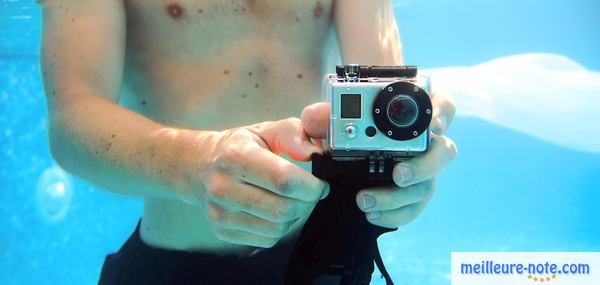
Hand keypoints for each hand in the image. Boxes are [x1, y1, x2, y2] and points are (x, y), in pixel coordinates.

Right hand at [189, 118, 328, 247]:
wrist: (197, 167)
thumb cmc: (237, 147)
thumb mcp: (264, 130)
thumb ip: (293, 135)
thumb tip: (314, 153)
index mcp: (236, 156)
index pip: (285, 180)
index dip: (311, 186)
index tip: (320, 184)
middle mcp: (223, 187)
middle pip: (284, 209)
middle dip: (307, 203)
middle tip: (309, 193)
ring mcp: (221, 213)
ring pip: (278, 228)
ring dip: (295, 217)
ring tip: (292, 200)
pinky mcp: (223, 231)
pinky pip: (267, 240)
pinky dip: (280, 228)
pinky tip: (275, 211)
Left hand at [301, 87, 456, 228]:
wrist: (336, 154)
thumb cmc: (339, 126)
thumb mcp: (326, 119)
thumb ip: (320, 115)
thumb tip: (315, 118)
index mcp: (411, 113)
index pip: (440, 105)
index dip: (442, 114)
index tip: (433, 125)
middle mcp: (424, 142)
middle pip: (444, 151)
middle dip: (425, 166)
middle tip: (398, 175)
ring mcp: (421, 170)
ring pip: (426, 186)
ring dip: (398, 197)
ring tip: (365, 201)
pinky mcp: (411, 194)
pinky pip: (412, 208)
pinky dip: (394, 214)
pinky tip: (372, 214)